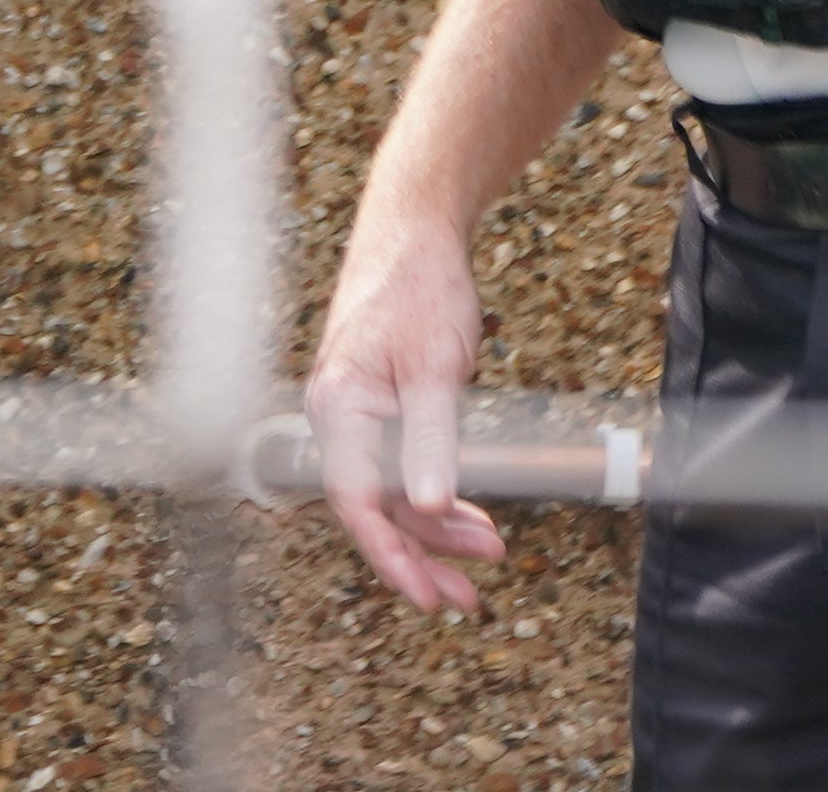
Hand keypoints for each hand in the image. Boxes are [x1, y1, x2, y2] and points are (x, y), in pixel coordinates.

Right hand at [307, 199, 508, 612]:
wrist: (414, 229)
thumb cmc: (418, 286)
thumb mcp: (434, 365)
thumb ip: (431, 438)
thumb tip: (429, 506)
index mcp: (340, 407)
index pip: (358, 501)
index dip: (393, 554)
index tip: (428, 594)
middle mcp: (339, 416)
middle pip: (373, 507)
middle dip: (420, 556)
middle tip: (465, 598)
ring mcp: (358, 412)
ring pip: (391, 492)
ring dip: (434, 529)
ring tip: (487, 555)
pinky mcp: (380, 405)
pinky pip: (401, 466)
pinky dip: (435, 495)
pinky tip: (468, 513)